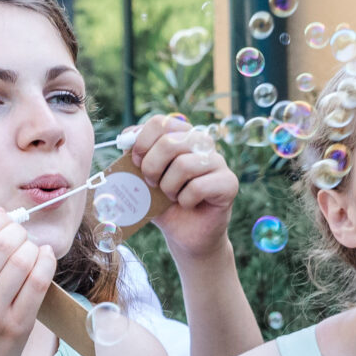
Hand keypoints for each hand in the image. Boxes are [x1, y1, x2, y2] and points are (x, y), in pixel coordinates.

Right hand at [0, 211, 53, 355]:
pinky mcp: (16, 327)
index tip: (5, 223)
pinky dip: (46, 262)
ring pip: (24, 260)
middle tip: (22, 237)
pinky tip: (44, 258)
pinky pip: (38, 282)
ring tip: (31, 251)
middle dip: (18, 232)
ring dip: (32, 248)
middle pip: (3, 242)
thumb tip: (0, 213)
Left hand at [124, 115, 238, 261]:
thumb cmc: (162, 201)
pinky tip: (188, 204)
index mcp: (181, 135)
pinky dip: (185, 200)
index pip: (160, 122)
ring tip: (172, 196)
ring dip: (169, 188)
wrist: (184, 233)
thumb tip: (126, 138)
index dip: (141, 143)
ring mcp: (218, 161)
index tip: (135, 162)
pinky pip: (198, 187)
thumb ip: (133, 155)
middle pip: (169, 142)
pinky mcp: (229, 182)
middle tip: (152, 184)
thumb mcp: (141, 177)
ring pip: (183, 165)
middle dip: (152, 168)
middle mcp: (202, 142)